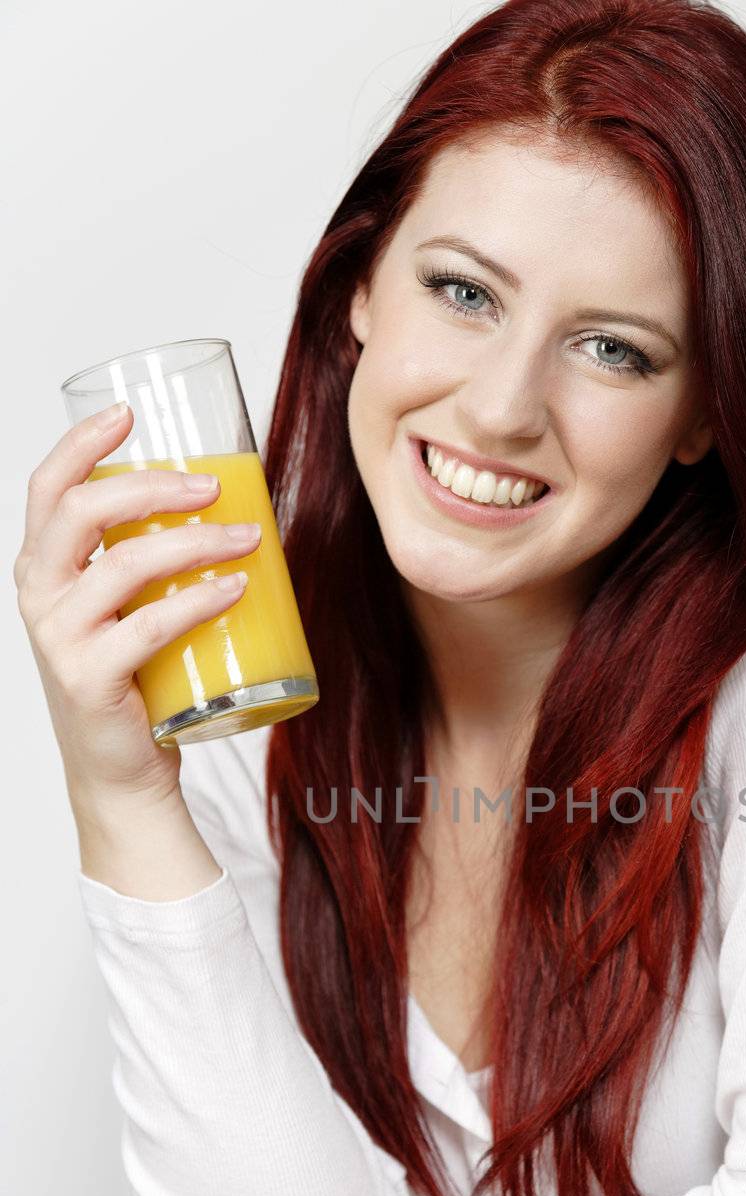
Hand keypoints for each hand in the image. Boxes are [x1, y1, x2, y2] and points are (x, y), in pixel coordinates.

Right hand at [13, 402, 261, 808]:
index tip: (128, 414)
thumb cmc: (135, 682)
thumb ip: (151, 565)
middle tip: (214, 487)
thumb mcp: (128, 611)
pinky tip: (235, 587)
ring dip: (193, 541)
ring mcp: (59, 638)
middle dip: (153, 486)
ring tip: (248, 538)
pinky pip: (148, 625)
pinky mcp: (89, 678)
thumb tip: (233, 509)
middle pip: (82, 512)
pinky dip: (197, 601)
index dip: (81, 444)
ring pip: (123, 565)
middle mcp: (39, 596)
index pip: (47, 489)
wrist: (122, 773)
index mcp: (42, 568)